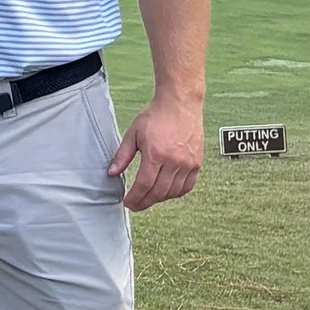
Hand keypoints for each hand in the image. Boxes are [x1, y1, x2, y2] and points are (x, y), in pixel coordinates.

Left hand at [112, 96, 202, 213]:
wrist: (180, 103)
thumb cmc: (156, 116)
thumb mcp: (133, 133)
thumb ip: (122, 155)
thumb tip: (111, 173)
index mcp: (156, 154)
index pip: (144, 185)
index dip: (135, 197)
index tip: (128, 203)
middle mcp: (174, 161)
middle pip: (159, 192)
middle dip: (145, 202)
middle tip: (136, 205)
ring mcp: (188, 163)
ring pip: (173, 192)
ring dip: (160, 199)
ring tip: (148, 198)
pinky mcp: (197, 163)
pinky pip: (187, 186)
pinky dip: (176, 193)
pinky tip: (166, 192)